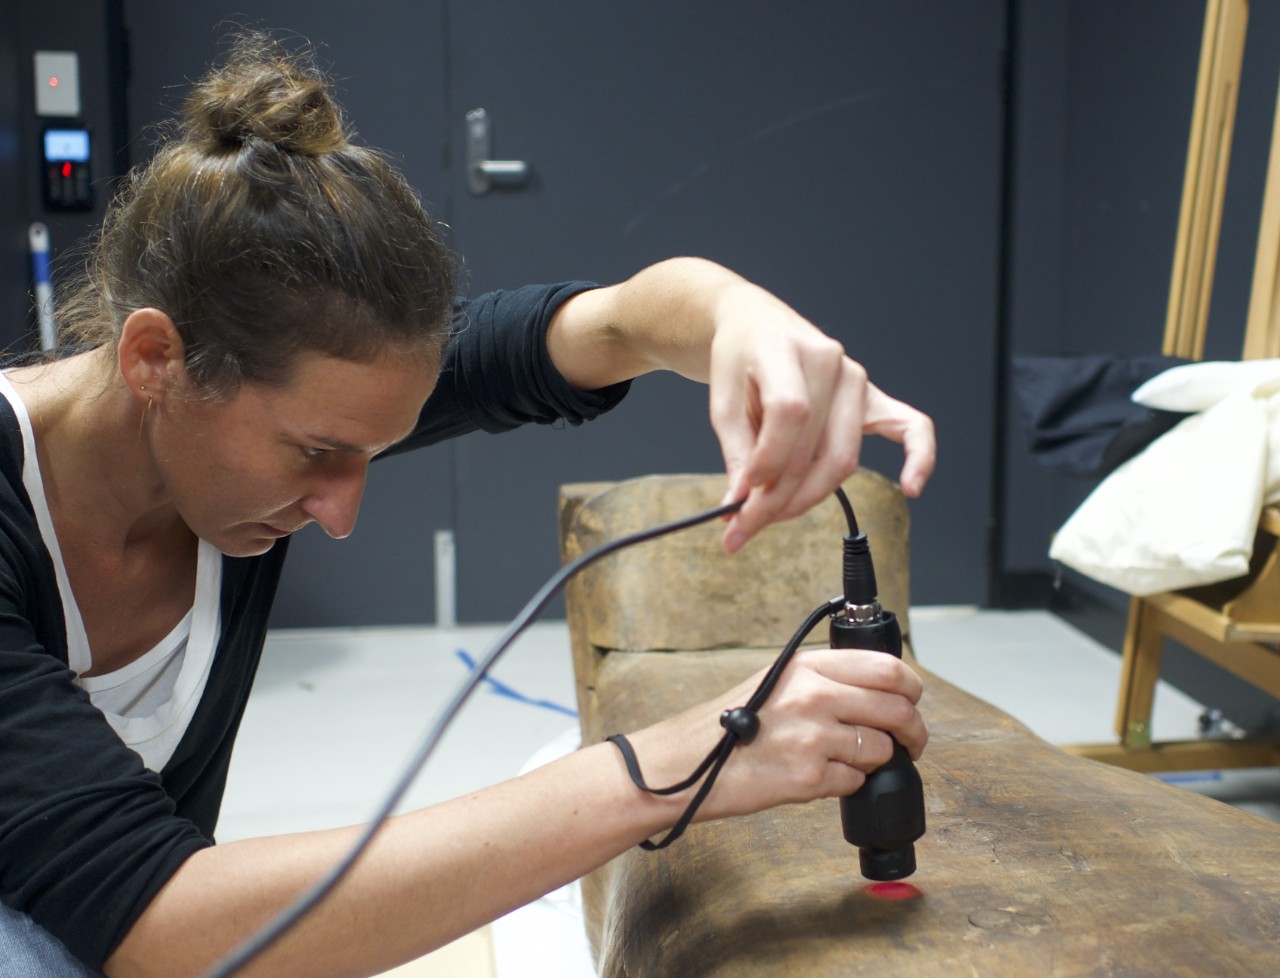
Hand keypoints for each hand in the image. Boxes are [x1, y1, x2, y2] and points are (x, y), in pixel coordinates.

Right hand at [625, 649, 926, 820]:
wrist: (687, 764)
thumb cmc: (728, 725)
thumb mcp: (776, 681)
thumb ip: (825, 679)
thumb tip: (880, 689)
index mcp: (807, 666)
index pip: (887, 668)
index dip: (911, 689)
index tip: (912, 702)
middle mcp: (813, 695)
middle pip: (896, 709)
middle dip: (913, 732)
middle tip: (911, 743)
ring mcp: (812, 737)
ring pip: (880, 749)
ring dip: (874, 760)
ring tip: (846, 761)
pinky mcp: (808, 777)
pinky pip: (854, 782)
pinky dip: (846, 784)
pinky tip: (818, 777)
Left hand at [708, 285, 935, 552]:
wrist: (756, 327)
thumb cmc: (740, 359)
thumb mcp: (721, 399)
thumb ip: (735, 450)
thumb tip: (740, 501)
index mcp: (787, 349)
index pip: (789, 414)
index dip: (767, 461)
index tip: (741, 493)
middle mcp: (830, 362)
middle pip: (815, 449)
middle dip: (778, 498)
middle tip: (744, 527)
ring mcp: (856, 380)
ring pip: (843, 457)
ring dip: (808, 497)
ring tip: (772, 516)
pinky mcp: (872, 398)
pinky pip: (909, 426)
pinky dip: (918, 456)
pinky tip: (912, 486)